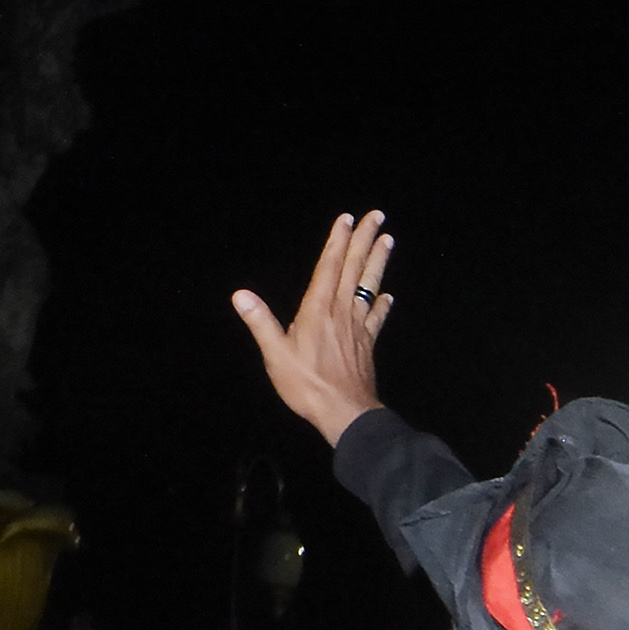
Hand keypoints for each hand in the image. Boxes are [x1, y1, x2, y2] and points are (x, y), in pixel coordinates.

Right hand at [230, 211, 396, 448]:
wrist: (345, 412)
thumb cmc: (306, 384)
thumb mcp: (275, 354)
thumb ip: (260, 322)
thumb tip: (240, 294)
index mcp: (318, 310)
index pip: (329, 267)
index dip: (337, 241)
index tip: (346, 218)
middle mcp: (341, 312)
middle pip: (354, 269)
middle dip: (364, 241)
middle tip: (377, 216)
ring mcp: (357, 327)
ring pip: (369, 286)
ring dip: (378, 263)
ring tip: (388, 241)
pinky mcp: (366, 343)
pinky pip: (376, 318)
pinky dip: (382, 305)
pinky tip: (388, 297)